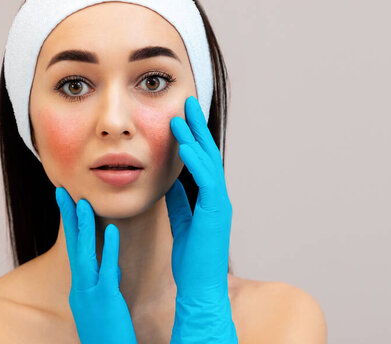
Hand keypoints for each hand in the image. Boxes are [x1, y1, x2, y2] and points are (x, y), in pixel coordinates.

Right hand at [55, 187, 136, 343]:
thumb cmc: (106, 337)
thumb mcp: (101, 307)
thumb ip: (104, 286)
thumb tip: (112, 270)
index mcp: (79, 289)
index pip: (74, 250)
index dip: (71, 226)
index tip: (69, 203)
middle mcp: (79, 288)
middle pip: (72, 246)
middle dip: (68, 218)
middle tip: (63, 191)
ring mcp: (89, 294)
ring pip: (84, 254)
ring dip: (82, 227)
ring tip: (83, 201)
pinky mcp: (105, 300)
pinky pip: (106, 270)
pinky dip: (107, 249)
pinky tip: (110, 230)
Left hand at [166, 96, 237, 342]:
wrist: (200, 288)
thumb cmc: (192, 259)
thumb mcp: (181, 221)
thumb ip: (179, 200)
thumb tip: (171, 181)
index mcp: (208, 198)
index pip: (199, 160)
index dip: (191, 137)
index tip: (180, 116)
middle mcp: (217, 197)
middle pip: (207, 155)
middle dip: (196, 128)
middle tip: (187, 102)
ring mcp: (219, 204)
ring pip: (208, 163)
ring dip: (195, 138)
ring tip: (181, 117)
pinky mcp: (216, 214)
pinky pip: (207, 182)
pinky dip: (196, 162)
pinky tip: (183, 146)